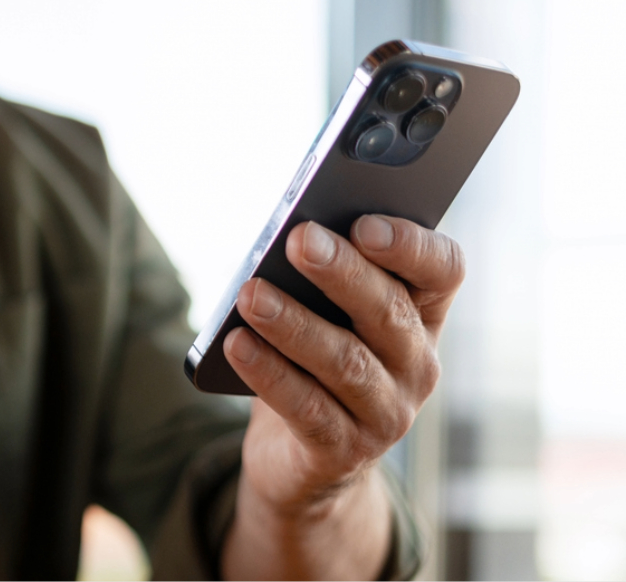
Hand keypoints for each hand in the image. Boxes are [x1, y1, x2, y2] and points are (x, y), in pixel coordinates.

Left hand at [221, 215, 461, 578]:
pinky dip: (269, 373)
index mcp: (422, 314)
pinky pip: (307, 408)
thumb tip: (285, 239)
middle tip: (299, 240)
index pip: (442, 270)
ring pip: (345, 362)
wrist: (300, 455)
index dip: (410, 245)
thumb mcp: (323, 313)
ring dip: (294, 324)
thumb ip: (318, 278)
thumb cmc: (311, 359)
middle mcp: (417, 364)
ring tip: (251, 294)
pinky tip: (236, 345)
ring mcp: (387, 413)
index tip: (364, 222)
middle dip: (341, 272)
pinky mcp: (345, 451)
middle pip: (388, 311)